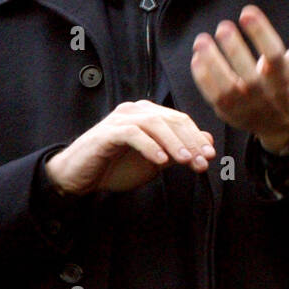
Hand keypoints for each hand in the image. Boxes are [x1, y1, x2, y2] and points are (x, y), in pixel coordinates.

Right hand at [45, 100, 215, 195]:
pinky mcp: (106, 133)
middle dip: (190, 141)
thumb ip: (178, 150)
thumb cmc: (116, 167)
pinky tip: (161, 161)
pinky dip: (149, 146)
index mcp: (148, 114)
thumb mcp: (154, 160)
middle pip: (171, 119)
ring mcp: (120, 120)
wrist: (79, 177)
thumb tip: (208, 141)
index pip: (180, 120)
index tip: (210, 157)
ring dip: (174, 143)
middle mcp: (135, 111)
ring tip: (186, 160)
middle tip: (203, 161)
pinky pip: (132, 134)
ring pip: (155, 124)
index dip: (197, 137)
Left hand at [190, 3, 288, 150]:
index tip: (247, 12)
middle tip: (223, 26)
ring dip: (212, 63)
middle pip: (249, 75)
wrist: (287, 123)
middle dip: (234, 49)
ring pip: (227, 88)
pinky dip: (203, 78)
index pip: (274, 55)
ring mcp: (247, 106)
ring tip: (202, 40)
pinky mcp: (230, 113)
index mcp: (286, 78)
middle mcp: (266, 94)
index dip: (260, 33)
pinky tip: (198, 57)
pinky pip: (213, 96)